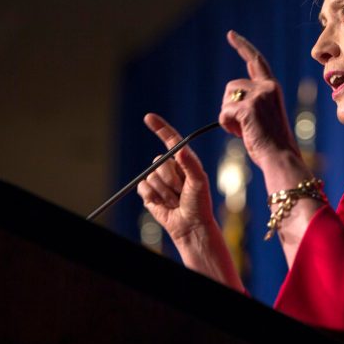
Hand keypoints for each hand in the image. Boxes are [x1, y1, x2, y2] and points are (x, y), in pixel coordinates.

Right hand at [136, 113, 214, 242]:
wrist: (190, 226)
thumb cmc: (199, 204)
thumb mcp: (199, 182)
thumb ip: (191, 164)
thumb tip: (180, 149)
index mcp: (185, 160)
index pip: (170, 140)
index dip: (160, 128)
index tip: (148, 117)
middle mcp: (171, 167)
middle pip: (159, 161)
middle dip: (170, 179)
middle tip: (181, 191)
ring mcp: (159, 179)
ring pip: (151, 176)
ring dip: (164, 191)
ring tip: (175, 200)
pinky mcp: (149, 192)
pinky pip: (143, 187)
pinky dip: (153, 197)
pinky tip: (164, 204)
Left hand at [219, 30, 300, 166]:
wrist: (281, 157)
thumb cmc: (272, 143)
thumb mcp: (264, 116)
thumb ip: (253, 102)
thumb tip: (232, 98)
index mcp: (273, 87)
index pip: (255, 61)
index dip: (242, 46)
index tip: (231, 35)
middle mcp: (267, 87)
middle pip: (232, 86)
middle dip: (230, 105)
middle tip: (243, 126)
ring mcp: (258, 96)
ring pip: (226, 99)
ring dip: (229, 117)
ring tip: (246, 131)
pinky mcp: (248, 108)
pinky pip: (224, 113)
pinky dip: (227, 125)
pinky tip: (241, 134)